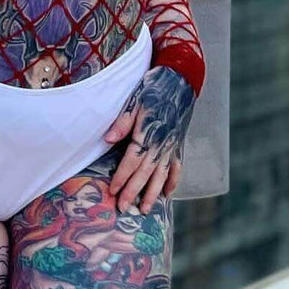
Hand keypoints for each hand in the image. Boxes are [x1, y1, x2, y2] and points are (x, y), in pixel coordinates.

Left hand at [103, 66, 195, 214]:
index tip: (112, 191)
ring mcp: (172, 144)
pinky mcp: (179, 143)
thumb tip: (107, 140)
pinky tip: (168, 194)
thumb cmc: (153, 88)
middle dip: (133, 192)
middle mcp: (162, 142)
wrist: (181, 79)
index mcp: (148, 132)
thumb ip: (122, 122)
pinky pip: (177, 166)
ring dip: (153, 193)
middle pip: (145, 172)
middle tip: (123, 208)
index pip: (132, 160)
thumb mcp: (134, 100)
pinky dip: (173, 181)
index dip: (122, 177)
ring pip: (161, 174)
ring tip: (145, 210)